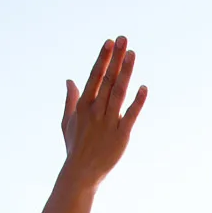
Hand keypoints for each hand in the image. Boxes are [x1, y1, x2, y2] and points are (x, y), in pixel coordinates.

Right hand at [60, 38, 147, 182]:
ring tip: (132, 54)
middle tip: (124, 39)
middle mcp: (95, 112)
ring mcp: (108, 123)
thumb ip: (70, 99)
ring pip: (118, 93)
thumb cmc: (75, 147)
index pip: (94, 77)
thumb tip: (69, 80)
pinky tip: (143, 87)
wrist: (81, 173)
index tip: (110, 42)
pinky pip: (130, 116)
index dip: (103, 59)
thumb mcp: (68, 122)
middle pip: (108, 80)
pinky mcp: (121, 136)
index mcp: (83, 106)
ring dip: (126, 73)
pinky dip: (137, 102)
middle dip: (115, 59)